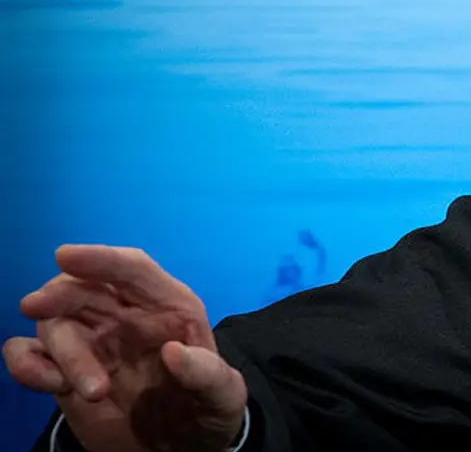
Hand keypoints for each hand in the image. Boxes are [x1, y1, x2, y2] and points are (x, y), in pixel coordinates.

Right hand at [4, 245, 246, 451]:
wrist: (182, 446)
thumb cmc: (206, 409)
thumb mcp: (224, 396)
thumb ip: (207, 374)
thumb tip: (174, 353)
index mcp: (168, 306)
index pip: (132, 270)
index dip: (101, 260)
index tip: (66, 256)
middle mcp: (125, 316)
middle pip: (83, 290)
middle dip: (59, 295)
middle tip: (37, 307)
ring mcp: (92, 343)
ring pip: (56, 324)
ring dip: (62, 350)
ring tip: (94, 392)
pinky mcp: (64, 372)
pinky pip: (30, 356)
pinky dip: (27, 364)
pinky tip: (51, 384)